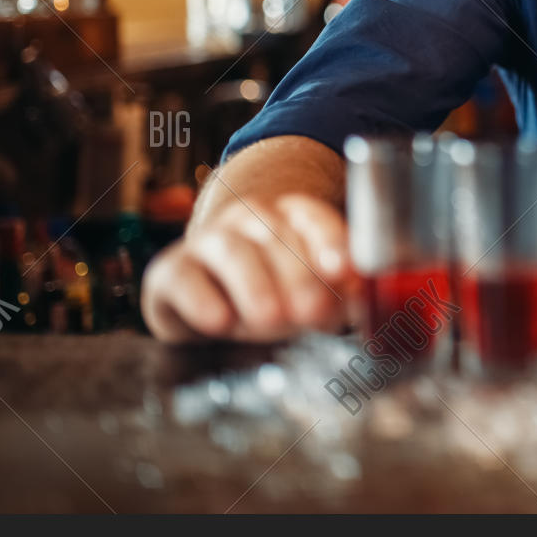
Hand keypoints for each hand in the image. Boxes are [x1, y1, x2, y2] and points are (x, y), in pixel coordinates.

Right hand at [142, 194, 351, 342]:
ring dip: (255, 286)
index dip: (329, 240)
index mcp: (288, 217)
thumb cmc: (271, 295)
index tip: (343, 269)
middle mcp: (247, 220)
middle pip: (274, 232)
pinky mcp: (170, 272)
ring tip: (272, 320)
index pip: (311, 215)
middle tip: (312, 312)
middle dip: (298, 275)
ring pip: (231, 251)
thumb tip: (366, 300)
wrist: (205, 304)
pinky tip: (220, 321)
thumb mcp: (310, 294)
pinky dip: (202, 300)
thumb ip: (339, 293)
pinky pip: (183, 278)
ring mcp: (207, 242)